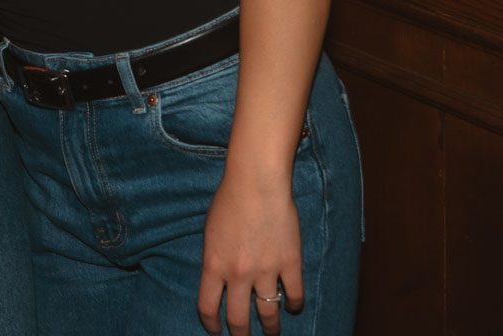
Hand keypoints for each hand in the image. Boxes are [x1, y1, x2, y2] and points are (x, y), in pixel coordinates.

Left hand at [197, 171, 302, 334]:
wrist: (257, 182)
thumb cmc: (229, 200)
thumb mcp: (209, 232)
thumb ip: (214, 259)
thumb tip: (219, 279)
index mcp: (214, 266)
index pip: (208, 308)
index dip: (211, 325)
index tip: (216, 331)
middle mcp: (238, 274)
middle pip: (239, 320)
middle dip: (241, 335)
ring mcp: (266, 271)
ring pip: (269, 314)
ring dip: (270, 328)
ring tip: (272, 332)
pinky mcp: (290, 263)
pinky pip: (294, 295)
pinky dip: (294, 305)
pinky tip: (292, 306)